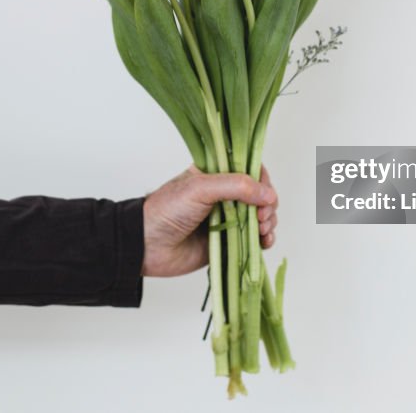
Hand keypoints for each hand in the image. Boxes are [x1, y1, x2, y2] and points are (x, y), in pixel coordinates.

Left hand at [141, 165, 278, 276]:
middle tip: (261, 217)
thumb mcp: (201, 188)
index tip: (264, 194)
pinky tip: (264, 242)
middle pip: (260, 195)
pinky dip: (264, 240)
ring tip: (262, 230)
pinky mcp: (228, 242)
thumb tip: (268, 195)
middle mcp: (224, 195)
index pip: (250, 170)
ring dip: (268, 222)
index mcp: (216, 174)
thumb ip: (236, 186)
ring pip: (260, 217)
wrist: (147, 245)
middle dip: (267, 205)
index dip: (262, 181)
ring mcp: (228, 219)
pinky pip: (254, 240)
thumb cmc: (167, 210)